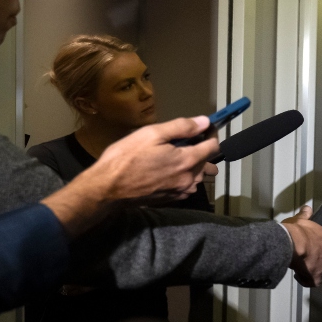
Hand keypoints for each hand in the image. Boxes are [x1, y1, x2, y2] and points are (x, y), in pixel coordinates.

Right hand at [42, 117, 217, 235]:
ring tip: (178, 156)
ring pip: (198, 177)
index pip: (213, 147)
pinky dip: (184, 177)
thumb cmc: (126, 157)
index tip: (204, 127)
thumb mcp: (152, 134)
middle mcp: (189, 179)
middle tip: (187, 140)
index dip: (211, 134)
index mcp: (187, 161)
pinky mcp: (171, 200)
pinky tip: (169, 171)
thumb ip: (181, 127)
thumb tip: (204, 122)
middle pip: (208, 163)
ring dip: (194, 166)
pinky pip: (186, 187)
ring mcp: (180, 192)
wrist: (108, 189)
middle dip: (202, 150)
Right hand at [282, 205, 321, 286]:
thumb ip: (305, 215)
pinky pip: (314, 283)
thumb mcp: (300, 219)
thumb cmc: (297, 230)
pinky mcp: (316, 277)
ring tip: (308, 270)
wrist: (292, 243)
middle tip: (318, 261)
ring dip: (320, 272)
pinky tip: (299, 276)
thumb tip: (307, 208)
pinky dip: (307, 280)